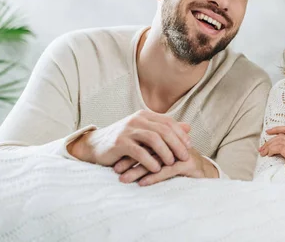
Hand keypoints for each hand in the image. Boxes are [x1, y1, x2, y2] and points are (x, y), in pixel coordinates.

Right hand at [68, 110, 191, 173]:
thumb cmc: (124, 141)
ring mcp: (127, 130)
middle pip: (164, 130)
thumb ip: (165, 130)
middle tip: (184, 157)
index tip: (189, 147)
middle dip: (177, 144)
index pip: (168, 122)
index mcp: (145, 115)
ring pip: (153, 139)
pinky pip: (139, 151)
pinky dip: (149, 161)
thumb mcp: (146, 133)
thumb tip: (188, 128)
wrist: (95, 146)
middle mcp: (137, 119)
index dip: (181, 134)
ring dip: (165, 152)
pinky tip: (156, 169)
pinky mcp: (119, 142)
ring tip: (172, 163)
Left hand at [114, 148, 216, 185]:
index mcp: (167, 138)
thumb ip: (150, 151)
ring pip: (156, 160)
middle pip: (148, 149)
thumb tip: (125, 153)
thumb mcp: (164, 156)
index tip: (114, 162)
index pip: (145, 141)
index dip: (130, 150)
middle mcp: (173, 143)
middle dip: (130, 160)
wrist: (204, 171)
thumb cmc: (181, 164)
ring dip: (138, 170)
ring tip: (124, 178)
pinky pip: (168, 170)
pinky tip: (143, 183)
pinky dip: (154, 176)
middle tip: (116, 170)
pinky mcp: (187, 163)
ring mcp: (181, 152)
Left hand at [258, 126, 284, 162]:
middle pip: (282, 136)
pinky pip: (280, 148)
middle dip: (269, 140)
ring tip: (263, 152)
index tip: (268, 132)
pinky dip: (272, 149)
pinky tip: (269, 155)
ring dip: (269, 145)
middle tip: (262, 148)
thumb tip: (279, 154)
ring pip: (280, 140)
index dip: (278, 129)